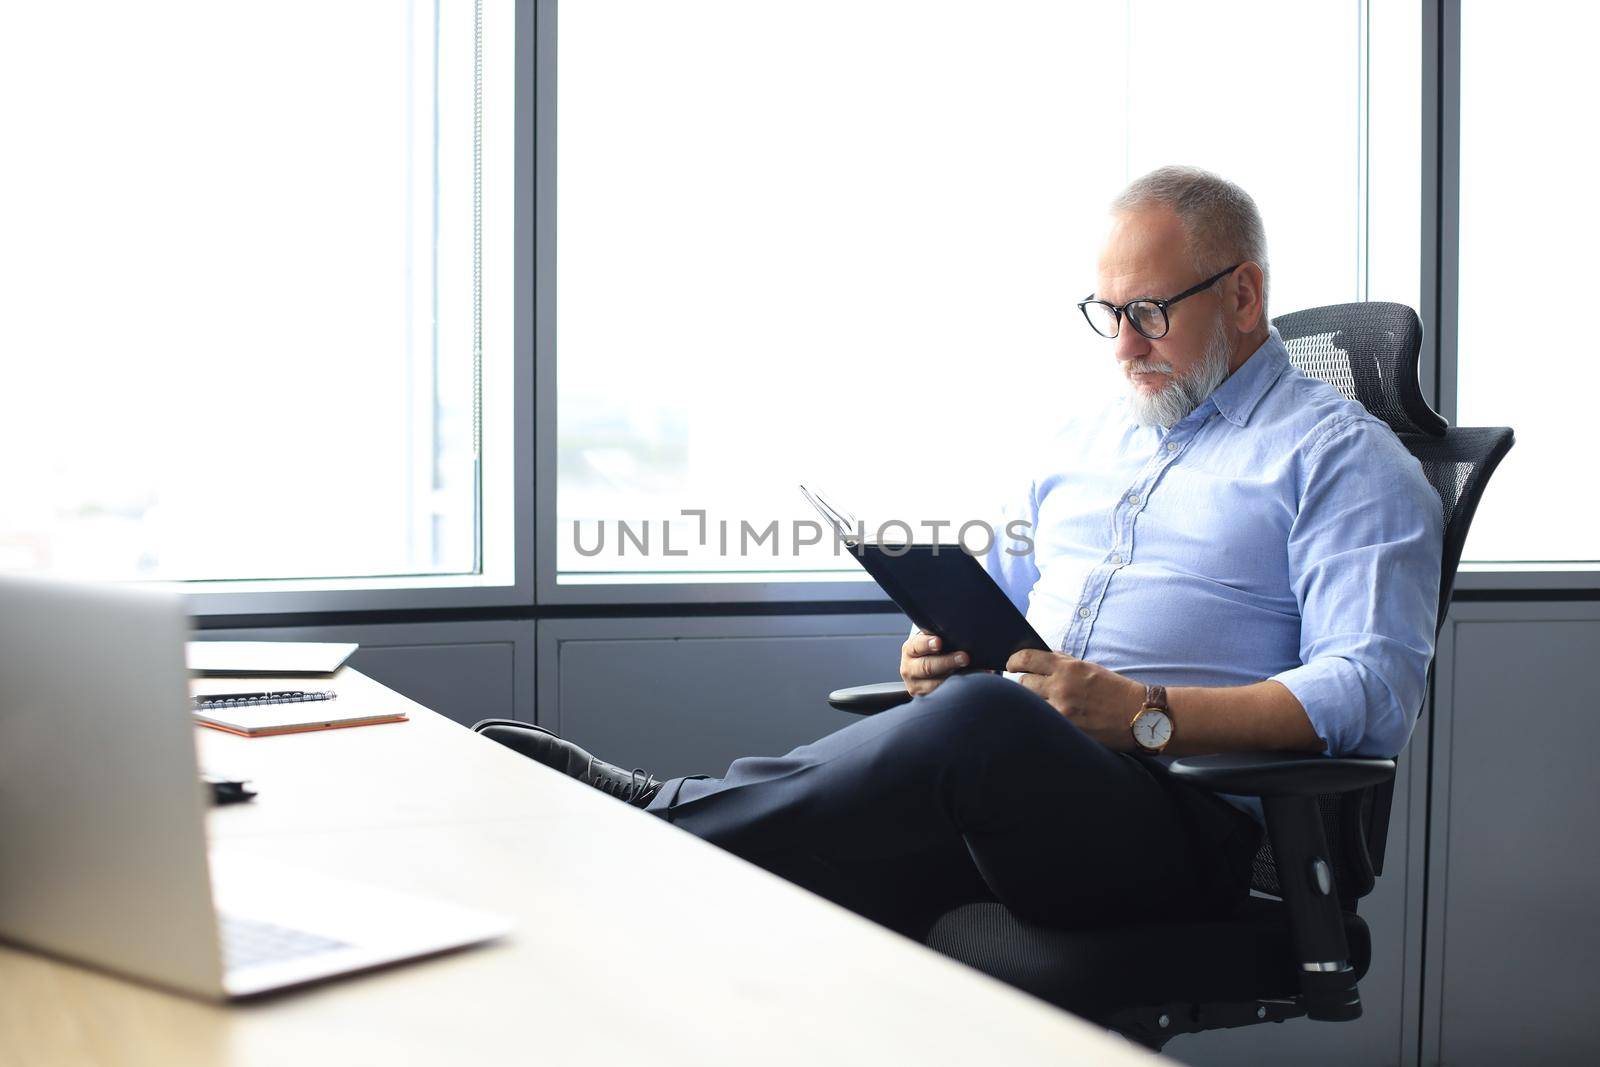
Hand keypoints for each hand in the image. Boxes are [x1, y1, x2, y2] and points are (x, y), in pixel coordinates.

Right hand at [900, 631, 969, 695]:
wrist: (921, 668)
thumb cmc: (931, 650)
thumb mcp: (929, 641)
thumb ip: (939, 637)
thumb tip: (959, 633)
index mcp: (909, 650)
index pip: (917, 646)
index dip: (928, 644)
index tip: (939, 642)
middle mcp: (909, 669)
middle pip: (927, 667)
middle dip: (947, 662)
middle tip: (964, 657)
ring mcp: (916, 686)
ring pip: (935, 684)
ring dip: (954, 678)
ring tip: (971, 673)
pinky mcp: (924, 698)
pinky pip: (940, 695)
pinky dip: (954, 690)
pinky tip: (966, 685)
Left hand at [1005, 649, 1145, 749]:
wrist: (1140, 714)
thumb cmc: (1114, 690)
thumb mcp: (1088, 668)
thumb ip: (1062, 663)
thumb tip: (1036, 660)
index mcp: (1068, 667)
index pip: (1027, 658)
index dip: (1014, 661)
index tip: (1011, 665)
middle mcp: (1062, 686)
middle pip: (1022, 683)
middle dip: (1025, 686)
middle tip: (1031, 690)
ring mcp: (1062, 709)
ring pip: (1030, 704)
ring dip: (1033, 704)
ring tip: (1044, 706)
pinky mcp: (1066, 729)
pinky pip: (1043, 721)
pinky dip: (1043, 720)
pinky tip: (1049, 721)